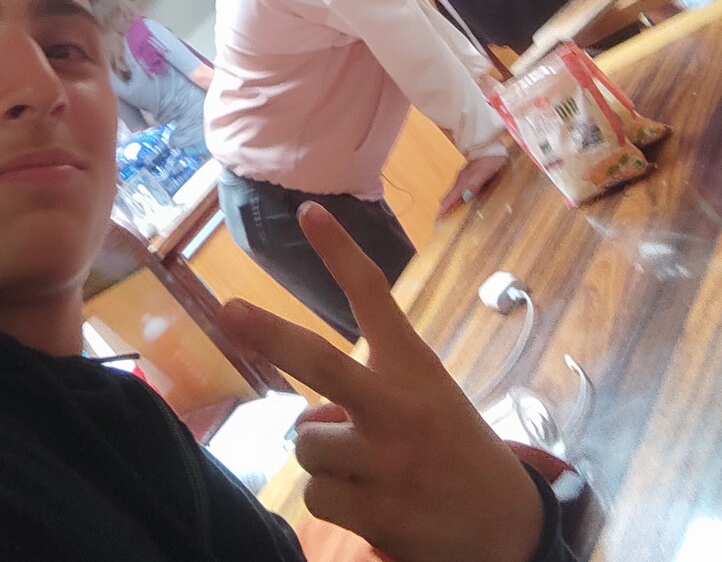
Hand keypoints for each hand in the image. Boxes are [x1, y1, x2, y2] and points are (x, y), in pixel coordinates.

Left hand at [220, 204, 543, 561]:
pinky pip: (315, 495)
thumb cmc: (453, 446)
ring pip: (306, 442)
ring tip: (366, 468)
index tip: (307, 210)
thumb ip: (365, 393)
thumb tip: (305, 420)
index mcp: (414, 365)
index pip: (373, 296)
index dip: (339, 252)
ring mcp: (388, 460)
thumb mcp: (425, 396)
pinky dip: (332, 499)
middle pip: (321, 363)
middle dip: (270, 334)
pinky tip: (372, 503)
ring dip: (322, 456)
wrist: (508, 525)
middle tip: (228, 310)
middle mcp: (400, 406)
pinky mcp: (378, 513)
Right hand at [437, 152, 507, 218]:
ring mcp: (464, 176)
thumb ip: (474, 185)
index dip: (444, 209)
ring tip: (446, 210)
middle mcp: (461, 180)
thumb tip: (464, 196)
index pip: (450, 199)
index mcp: (463, 182)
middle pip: (449, 196)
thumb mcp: (483, 174)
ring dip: (449, 202)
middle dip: (444, 207)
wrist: (491, 145)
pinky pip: (459, 188)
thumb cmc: (489, 160)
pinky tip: (461, 197)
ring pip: (453, 192)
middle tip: (440, 218)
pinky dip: (456, 196)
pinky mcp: (468, 174)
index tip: (437, 219)